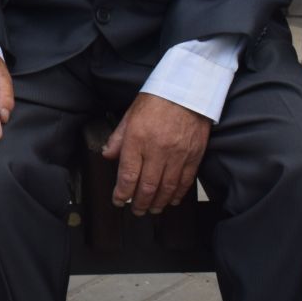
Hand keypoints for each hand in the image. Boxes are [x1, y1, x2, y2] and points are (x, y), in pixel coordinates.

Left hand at [105, 93, 211, 214]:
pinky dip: (178, 194)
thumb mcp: (130, 114)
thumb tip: (107, 155)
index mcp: (138, 139)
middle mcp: (157, 150)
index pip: (128, 175)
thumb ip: (118, 137)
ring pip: (166, 188)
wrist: (188, 89)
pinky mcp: (194, 156)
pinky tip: (171, 200)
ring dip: (157, 203)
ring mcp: (178, 155)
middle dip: (139, 203)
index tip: (118, 200)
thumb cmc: (157, 99)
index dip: (122, 193)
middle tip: (135, 210)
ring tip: (151, 209)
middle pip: (147, 186)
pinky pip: (185, 182)